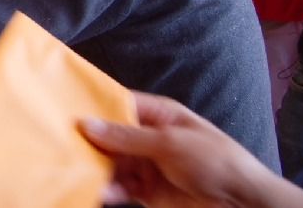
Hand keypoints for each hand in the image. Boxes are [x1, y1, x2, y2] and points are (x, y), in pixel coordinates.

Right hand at [81, 91, 287, 207]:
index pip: (120, 105)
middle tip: (58, 142)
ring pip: (111, 164)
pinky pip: (120, 188)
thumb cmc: (215, 161)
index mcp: (159, 116)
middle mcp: (149, 139)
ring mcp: (147, 166)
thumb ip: (127, 137)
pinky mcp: (147, 193)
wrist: (244, 204)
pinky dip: (106, 190)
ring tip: (71, 169)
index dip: (94, 106)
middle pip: (110, 136)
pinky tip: (95, 190)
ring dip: (94, 167)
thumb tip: (86, 123)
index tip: (63, 108)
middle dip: (88, 141)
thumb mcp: (170, 143)